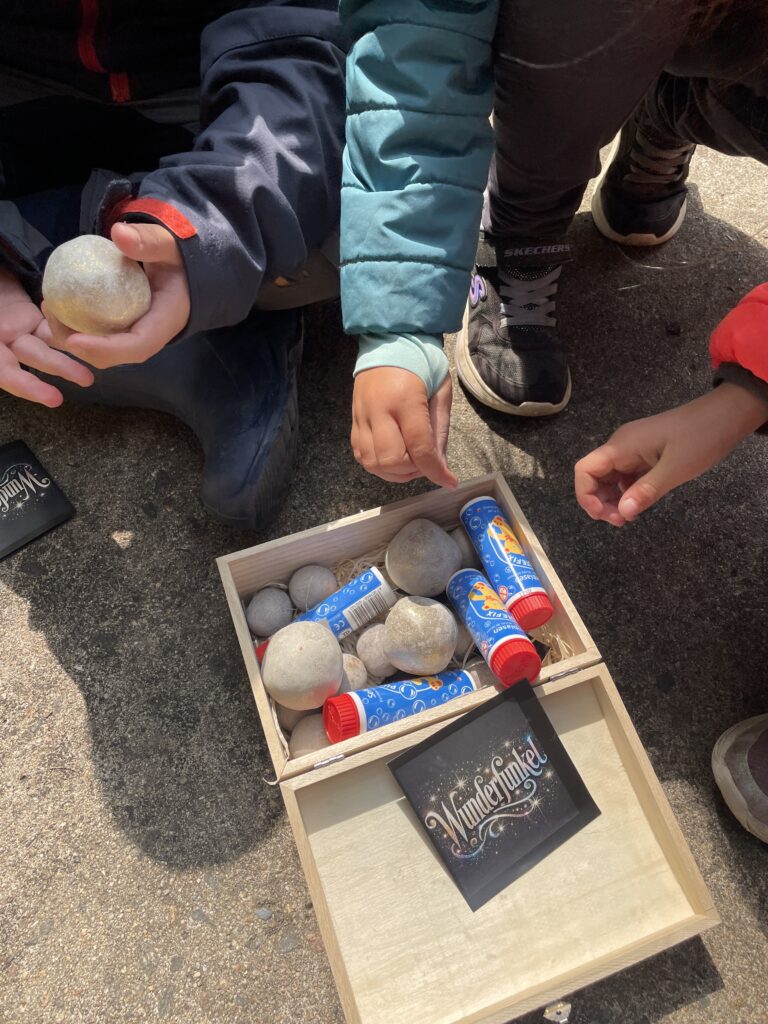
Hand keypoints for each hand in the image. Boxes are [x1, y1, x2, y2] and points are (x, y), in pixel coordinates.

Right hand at [0, 267, 93, 405]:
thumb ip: (1, 337)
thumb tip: (4, 351)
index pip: (5, 372)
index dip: (26, 385)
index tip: (53, 398)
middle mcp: (0, 342)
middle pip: (31, 358)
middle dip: (59, 369)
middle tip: (86, 380)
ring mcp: (14, 329)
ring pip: (45, 342)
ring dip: (71, 353)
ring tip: (96, 364)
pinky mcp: (27, 315)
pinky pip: (48, 323)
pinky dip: (67, 327)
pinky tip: (90, 330)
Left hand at [45, 222, 190, 368]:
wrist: (184, 271)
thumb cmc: (178, 260)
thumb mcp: (169, 246)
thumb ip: (149, 240)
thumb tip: (119, 233)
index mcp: (163, 323)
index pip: (137, 347)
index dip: (105, 349)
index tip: (74, 340)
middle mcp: (147, 336)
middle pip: (113, 355)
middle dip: (78, 346)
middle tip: (52, 313)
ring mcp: (133, 335)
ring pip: (100, 350)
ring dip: (70, 337)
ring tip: (49, 307)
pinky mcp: (121, 328)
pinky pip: (96, 335)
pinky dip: (74, 327)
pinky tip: (56, 305)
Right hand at [351, 366, 457, 487]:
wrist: (388, 341)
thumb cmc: (420, 362)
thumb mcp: (440, 390)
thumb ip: (439, 429)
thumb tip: (441, 464)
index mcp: (405, 399)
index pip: (419, 447)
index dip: (435, 470)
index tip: (449, 482)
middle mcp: (378, 410)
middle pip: (391, 460)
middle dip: (413, 471)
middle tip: (426, 463)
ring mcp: (361, 416)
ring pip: (372, 463)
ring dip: (394, 472)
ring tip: (410, 461)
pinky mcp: (353, 421)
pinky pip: (361, 455)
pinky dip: (379, 464)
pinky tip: (393, 456)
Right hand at [575, 383, 767, 525]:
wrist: (726, 415)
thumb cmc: (701, 438)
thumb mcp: (676, 469)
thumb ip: (646, 491)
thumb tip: (622, 513)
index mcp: (622, 446)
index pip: (585, 469)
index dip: (586, 495)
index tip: (604, 516)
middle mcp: (621, 446)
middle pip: (594, 476)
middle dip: (600, 501)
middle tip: (621, 521)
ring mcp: (632, 449)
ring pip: (609, 477)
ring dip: (613, 499)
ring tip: (629, 516)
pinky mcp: (644, 453)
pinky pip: (626, 475)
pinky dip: (627, 492)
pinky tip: (639, 503)